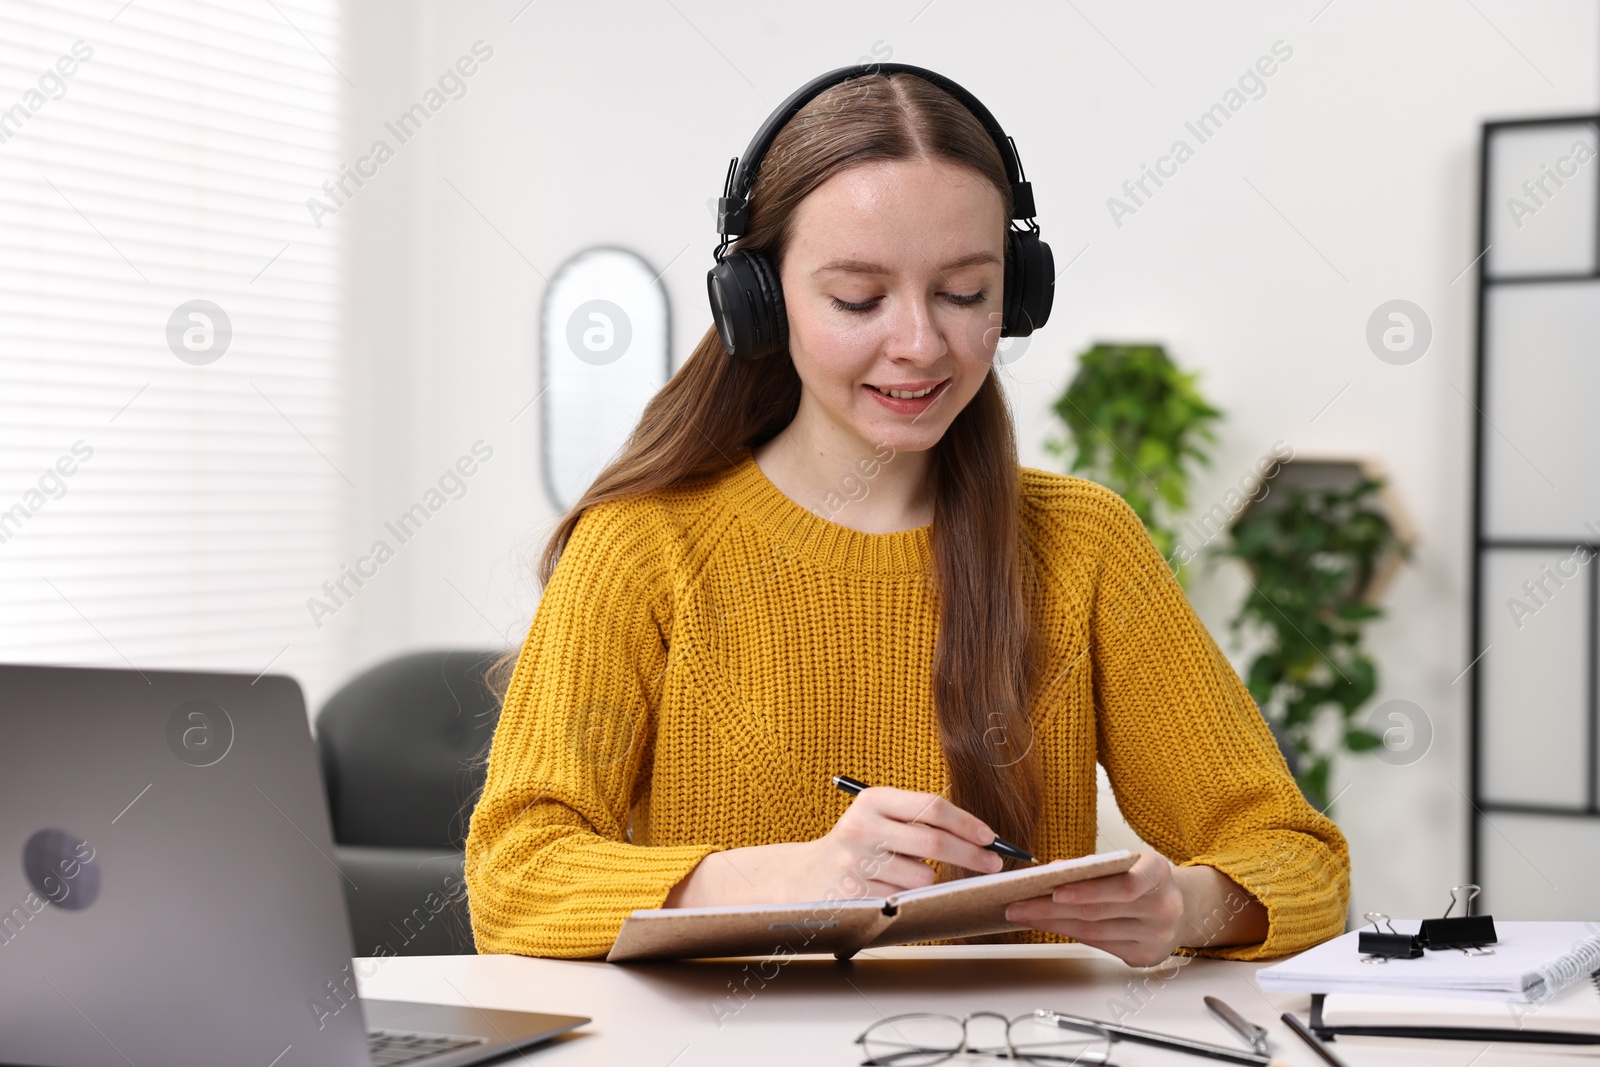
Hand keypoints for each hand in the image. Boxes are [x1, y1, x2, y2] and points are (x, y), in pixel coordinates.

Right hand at [801, 785, 1004, 897]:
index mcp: (873, 800)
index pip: (931, 806)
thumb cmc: (860, 844)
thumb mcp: (881, 818)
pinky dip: (908, 896)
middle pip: (933, 841)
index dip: (967, 823)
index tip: (990, 837)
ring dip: (928, 879)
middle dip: (972, 855)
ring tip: (905, 873)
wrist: (807, 876)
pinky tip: (889, 888)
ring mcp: (856, 861)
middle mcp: (862, 826)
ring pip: (923, 875)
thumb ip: (922, 820)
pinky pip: (905, 898)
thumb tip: (981, 838)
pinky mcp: (855, 892)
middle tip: (993, 863)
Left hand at [1002, 852, 1266, 966]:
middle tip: (1018, 903)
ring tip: (1024, 914)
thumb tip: (1052, 871)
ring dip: (1054, 923)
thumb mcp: (1129, 862)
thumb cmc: (1146, 879)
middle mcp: (1163, 907)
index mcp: (1159, 874)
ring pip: (1095, 932)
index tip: (1055, 889)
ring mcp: (1157, 936)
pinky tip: (1049, 925)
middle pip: (1099, 911)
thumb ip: (1094, 867)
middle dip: (1052, 908)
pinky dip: (1070, 934)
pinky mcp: (1145, 957)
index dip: (1088, 890)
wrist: (1182, 907)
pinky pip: (1100, 945)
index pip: (1124, 885)